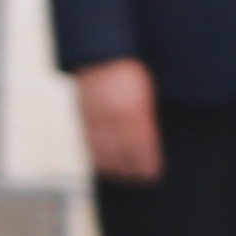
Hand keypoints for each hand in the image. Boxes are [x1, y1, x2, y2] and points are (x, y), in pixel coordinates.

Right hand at [72, 56, 164, 185]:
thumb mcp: (146, 93)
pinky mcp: (83, 117)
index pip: (141, 145)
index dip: (146, 163)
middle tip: (138, 180)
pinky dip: (98, 157)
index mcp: (134, 108)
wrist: (100, 56)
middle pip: (123, 152)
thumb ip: (146, 118)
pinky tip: (105, 166)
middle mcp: (114, 115)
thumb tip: (150, 145)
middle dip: (131, 169)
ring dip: (114, 167)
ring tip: (123, 177)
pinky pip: (90, 143)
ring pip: (104, 151)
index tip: (151, 173)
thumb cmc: (129, 73)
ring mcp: (96, 116)